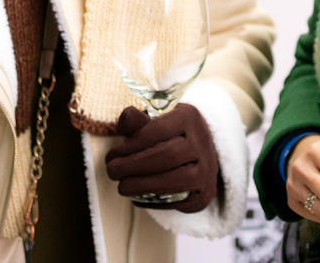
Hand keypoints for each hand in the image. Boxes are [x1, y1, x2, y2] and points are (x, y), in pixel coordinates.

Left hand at [104, 105, 218, 212]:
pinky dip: (155, 202)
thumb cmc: (170, 135)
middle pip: (168, 156)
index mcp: (189, 118)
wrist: (200, 153)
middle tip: (112, 171)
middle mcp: (202, 142)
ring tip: (122, 187)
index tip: (112, 155)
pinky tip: (136, 197)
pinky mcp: (204, 194)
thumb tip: (126, 117)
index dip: (132, 145)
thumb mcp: (156, 121)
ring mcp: (207, 170)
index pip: (159, 130)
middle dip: (134, 166)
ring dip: (142, 185)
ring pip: (176, 180)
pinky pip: (179, 201)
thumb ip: (139, 122)